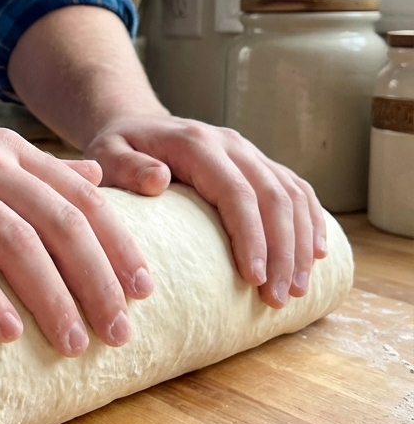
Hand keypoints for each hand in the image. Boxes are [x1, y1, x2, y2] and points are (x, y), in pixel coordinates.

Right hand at [0, 114, 152, 355]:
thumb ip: (31, 168)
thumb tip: (95, 179)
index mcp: (5, 150)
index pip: (82, 195)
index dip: (119, 244)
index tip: (145, 291)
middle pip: (59, 221)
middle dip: (97, 280)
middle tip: (119, 333)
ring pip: (13, 241)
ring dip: (50, 297)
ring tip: (72, 345)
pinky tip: (4, 333)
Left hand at [83, 115, 326, 308]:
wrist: (136, 125)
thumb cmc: (117, 150)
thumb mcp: (106, 156)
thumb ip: (127, 168)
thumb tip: (159, 180)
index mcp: (196, 143)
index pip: (236, 192)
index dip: (251, 236)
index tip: (255, 278)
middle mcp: (231, 144)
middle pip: (272, 197)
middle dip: (282, 250)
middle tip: (279, 298)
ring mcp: (249, 152)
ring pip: (292, 195)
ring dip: (300, 243)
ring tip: (296, 290)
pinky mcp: (259, 163)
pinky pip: (297, 189)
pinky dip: (312, 221)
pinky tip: (316, 255)